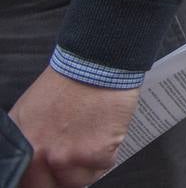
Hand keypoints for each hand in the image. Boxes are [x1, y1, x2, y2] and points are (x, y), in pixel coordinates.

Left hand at [11, 66, 140, 187]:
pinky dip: (108, 152)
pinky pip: (103, 167)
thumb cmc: (69, 81)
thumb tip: (37, 161)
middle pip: (51, 186)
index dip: (41, 179)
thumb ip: (30, 140)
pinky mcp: (94, 154)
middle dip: (65, 175)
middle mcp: (39, 155)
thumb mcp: (31, 111)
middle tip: (74, 157)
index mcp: (21, 145)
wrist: (96, 64)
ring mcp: (66, 157)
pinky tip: (105, 131)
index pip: (26, 181)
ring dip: (89, 164)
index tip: (51, 174)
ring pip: (80, 181)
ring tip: (93, 139)